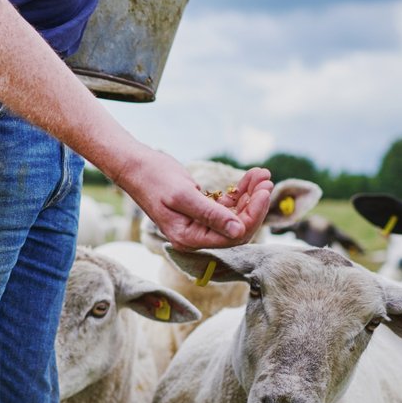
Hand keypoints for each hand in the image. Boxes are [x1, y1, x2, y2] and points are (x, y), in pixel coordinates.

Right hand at [113, 148, 272, 250]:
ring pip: (235, 214)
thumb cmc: (153, 179)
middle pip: (237, 227)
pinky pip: (227, 204)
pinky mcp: (201, 209)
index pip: (231, 236)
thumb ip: (210, 215)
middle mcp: (195, 234)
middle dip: (254, 204)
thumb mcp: (182, 195)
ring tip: (261, 174)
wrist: (135, 165)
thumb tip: (238, 231)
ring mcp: (199, 222)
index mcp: (188, 237)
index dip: (252, 216)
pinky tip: (251, 176)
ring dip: (250, 194)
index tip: (262, 192)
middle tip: (266, 180)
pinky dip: (240, 190)